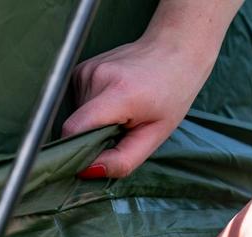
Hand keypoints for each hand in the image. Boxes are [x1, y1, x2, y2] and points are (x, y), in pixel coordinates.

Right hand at [61, 33, 220, 178]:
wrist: (176, 50)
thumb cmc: (171, 95)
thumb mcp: (156, 135)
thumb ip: (122, 160)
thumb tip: (87, 172)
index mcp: (118, 93)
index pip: (75, 129)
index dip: (77, 150)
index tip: (93, 159)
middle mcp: (96, 77)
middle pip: (76, 126)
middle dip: (94, 137)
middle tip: (122, 130)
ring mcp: (86, 70)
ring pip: (76, 115)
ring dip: (94, 123)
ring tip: (121, 112)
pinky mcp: (81, 68)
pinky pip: (78, 102)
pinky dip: (93, 109)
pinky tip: (114, 100)